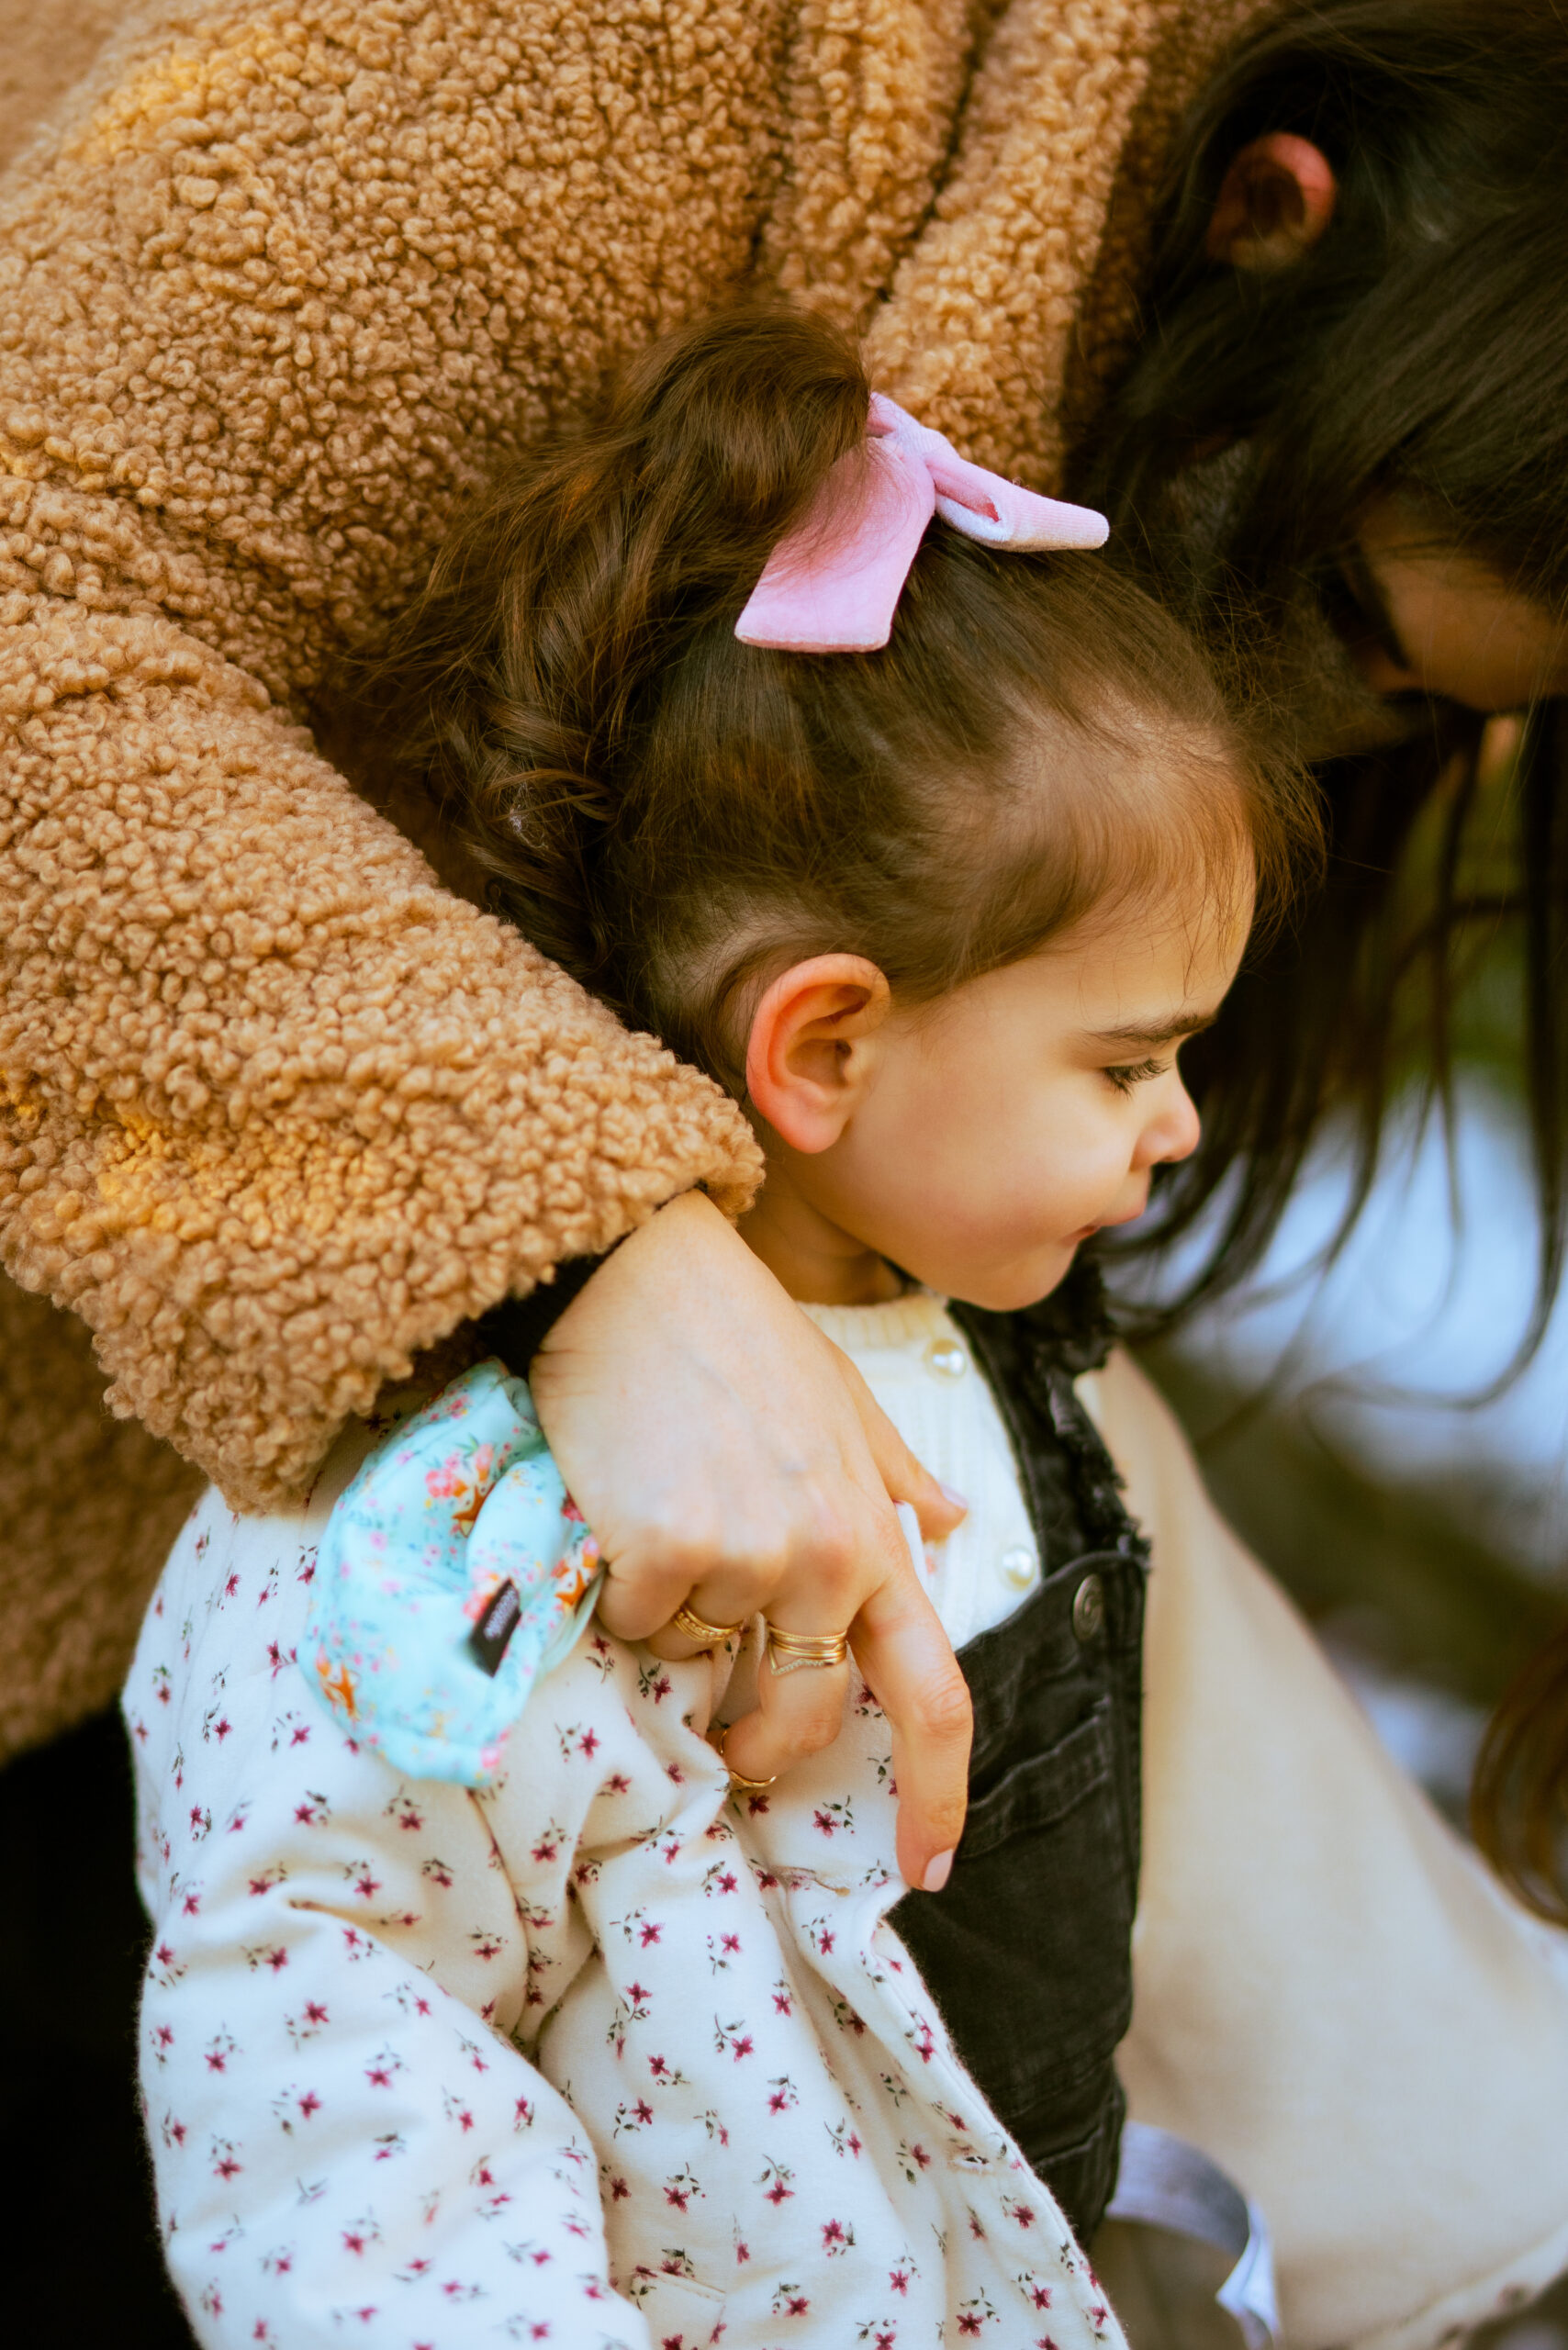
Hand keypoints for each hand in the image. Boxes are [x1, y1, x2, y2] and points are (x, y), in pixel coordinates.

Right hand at [529, 1192, 970, 1890]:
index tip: (930, 1864)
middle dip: (766, 1747)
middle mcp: (823, 1557)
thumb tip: (948, 1521)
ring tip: (663, 1517)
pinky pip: (637, 1620)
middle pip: (807, 1713)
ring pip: (699, 1654)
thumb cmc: (737, 1331)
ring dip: (677, 1615)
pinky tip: (620, 1507)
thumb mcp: (840, 1398)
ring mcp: (744, 1555)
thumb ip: (893, 1476)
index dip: (940, 1790)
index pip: (935, 1689)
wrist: (639, 1271)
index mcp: (874, 1532)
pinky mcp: (662, 1548)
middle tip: (734, 1740)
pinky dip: (621, 1587)